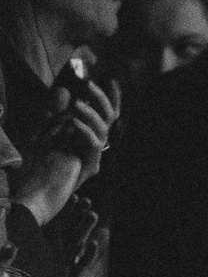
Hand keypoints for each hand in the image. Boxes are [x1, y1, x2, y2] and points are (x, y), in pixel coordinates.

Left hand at [14, 73, 117, 228]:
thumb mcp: (41, 131)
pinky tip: (73, 122)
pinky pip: (93, 145)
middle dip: (101, 99)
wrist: (30, 196)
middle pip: (108, 119)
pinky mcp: (90, 167)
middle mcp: (92, 146)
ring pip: (104, 129)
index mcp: (84, 137)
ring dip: (91, 113)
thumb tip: (64, 91)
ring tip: (76, 105)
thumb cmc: (33, 166)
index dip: (108, 98)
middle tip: (89, 85)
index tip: (109, 80)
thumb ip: (53, 113)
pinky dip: (85, 131)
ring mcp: (92, 157)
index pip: (102, 114)